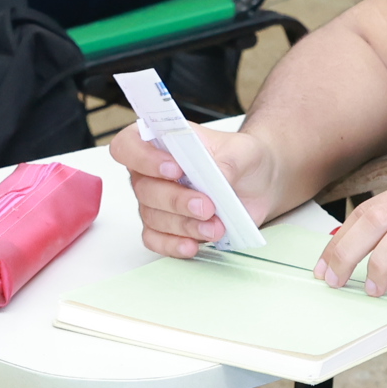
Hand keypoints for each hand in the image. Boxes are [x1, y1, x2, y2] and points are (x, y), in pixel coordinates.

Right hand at [113, 122, 289, 257]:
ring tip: (215, 226)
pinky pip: (156, 240)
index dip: (144, 158)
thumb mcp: (243, 151)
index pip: (128, 145)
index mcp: (162, 142)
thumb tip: (216, 177)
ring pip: (152, 217)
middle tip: (206, 205)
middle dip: (176, 200)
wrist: (258, 183)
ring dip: (183, 225)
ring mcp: (157, 201)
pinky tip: (193, 245)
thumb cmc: (241, 158)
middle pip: (143, 189)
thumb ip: (227, 161)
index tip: (175, 169)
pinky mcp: (167, 227)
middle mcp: (152, 172)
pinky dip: (173, 245)